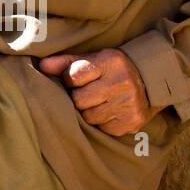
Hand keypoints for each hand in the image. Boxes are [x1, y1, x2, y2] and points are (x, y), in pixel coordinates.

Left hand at [38, 47, 163, 136]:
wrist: (148, 83)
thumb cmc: (111, 71)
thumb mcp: (92, 60)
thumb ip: (66, 62)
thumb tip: (41, 66)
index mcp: (110, 61)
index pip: (74, 75)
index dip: (70, 80)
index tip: (76, 80)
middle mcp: (122, 82)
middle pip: (80, 100)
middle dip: (79, 98)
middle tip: (88, 94)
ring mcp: (128, 104)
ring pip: (89, 117)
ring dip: (89, 112)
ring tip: (99, 103)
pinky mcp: (131, 122)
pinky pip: (102, 129)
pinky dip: (102, 123)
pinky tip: (109, 113)